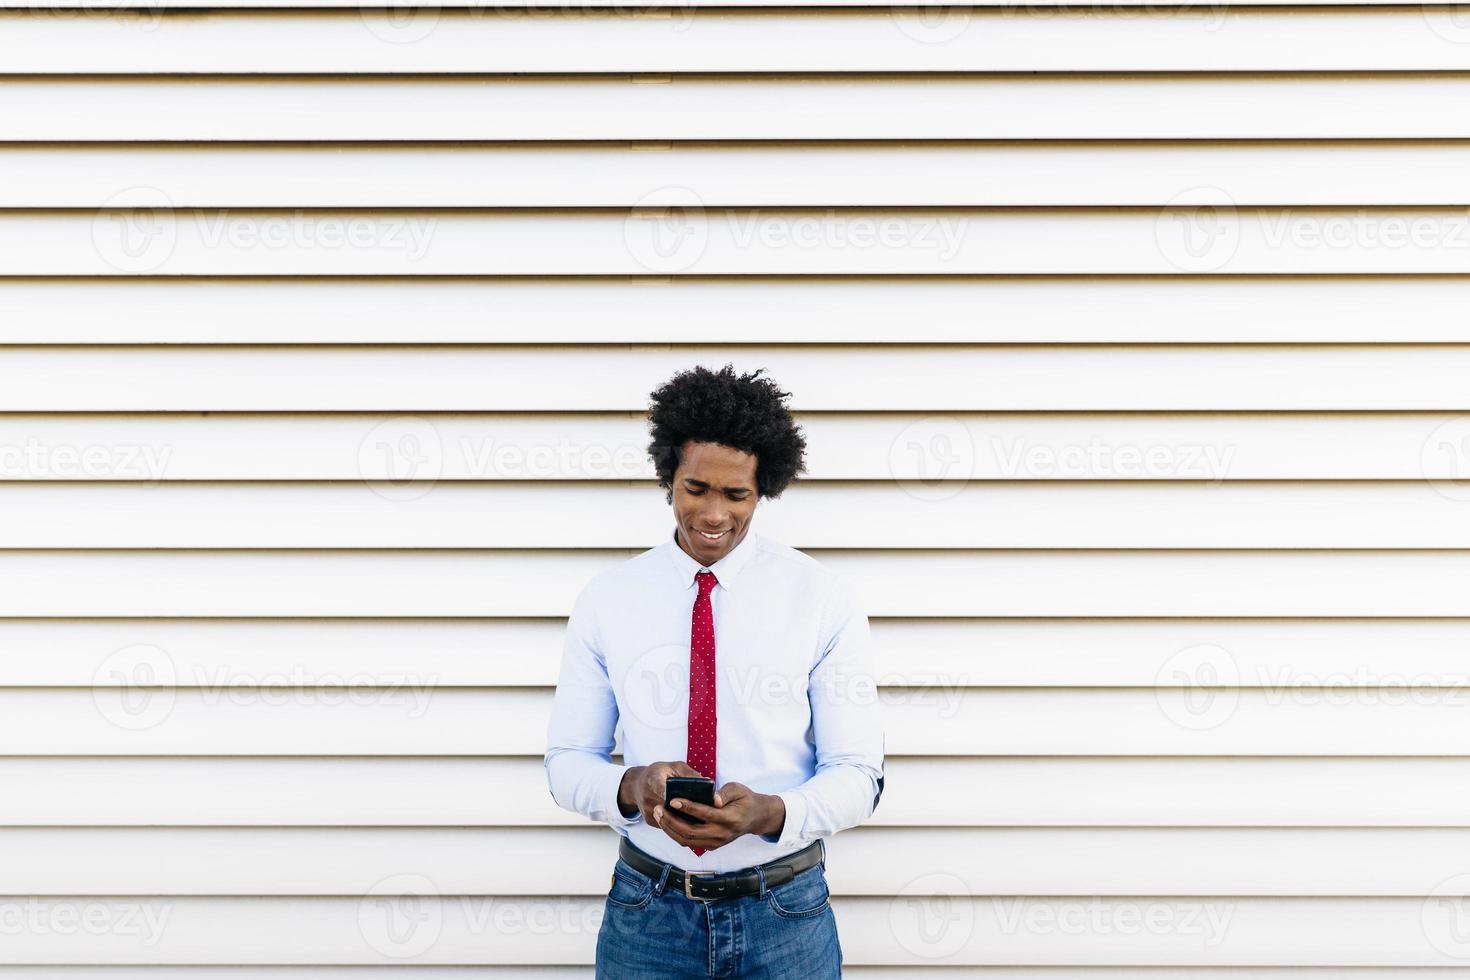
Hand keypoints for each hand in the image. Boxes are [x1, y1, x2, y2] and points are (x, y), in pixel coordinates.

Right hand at [617, 761, 703, 825]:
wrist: (636, 785)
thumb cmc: (659, 773)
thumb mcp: (673, 766)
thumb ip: (688, 773)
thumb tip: (707, 783)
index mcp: (653, 779)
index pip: (660, 787)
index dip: (671, 793)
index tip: (681, 799)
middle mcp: (648, 797)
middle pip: (669, 807)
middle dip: (687, 810)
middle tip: (706, 812)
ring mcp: (648, 811)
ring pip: (670, 819)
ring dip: (685, 819)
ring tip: (703, 818)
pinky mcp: (650, 821)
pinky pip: (668, 825)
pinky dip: (680, 824)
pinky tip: (693, 821)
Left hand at [655, 781, 785, 851]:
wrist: (755, 817)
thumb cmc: (744, 799)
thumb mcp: (738, 788)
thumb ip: (725, 792)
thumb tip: (714, 799)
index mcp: (730, 818)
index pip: (705, 814)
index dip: (688, 807)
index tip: (672, 799)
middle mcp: (722, 834)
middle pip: (691, 832)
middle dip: (671, 821)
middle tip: (658, 809)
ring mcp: (717, 842)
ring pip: (687, 841)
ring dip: (670, 829)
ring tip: (658, 815)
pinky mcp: (712, 846)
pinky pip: (690, 843)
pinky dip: (676, 834)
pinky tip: (667, 822)